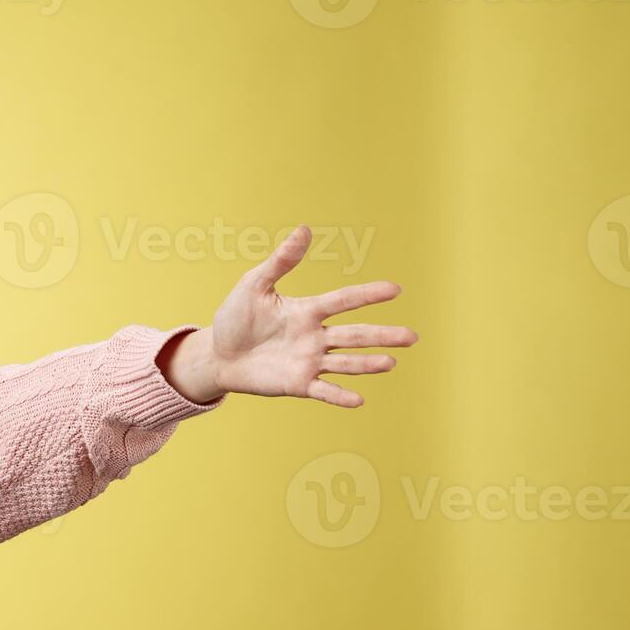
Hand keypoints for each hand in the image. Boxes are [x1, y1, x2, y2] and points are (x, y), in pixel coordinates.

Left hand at [165, 224, 417, 407]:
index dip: (369, 295)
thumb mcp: (255, 284)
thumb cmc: (235, 317)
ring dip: (368, 364)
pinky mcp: (298, 385)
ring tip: (391, 362)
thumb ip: (281, 261)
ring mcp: (309, 362)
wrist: (218, 354)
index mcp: (307, 311)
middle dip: (383, 335)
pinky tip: (359, 400)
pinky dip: (340, 396)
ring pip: (345, 362)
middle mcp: (315, 337)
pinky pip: (323, 391)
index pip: (344, 301)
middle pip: (355, 335)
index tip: (395, 289)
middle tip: (412, 336)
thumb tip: (304, 230)